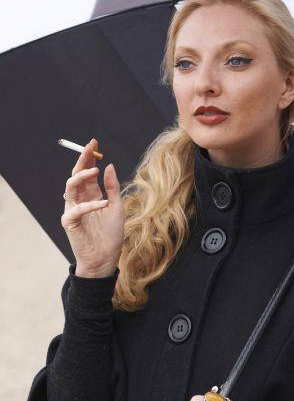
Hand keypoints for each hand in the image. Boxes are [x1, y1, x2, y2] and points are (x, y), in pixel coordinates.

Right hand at [60, 138, 124, 275]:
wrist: (106, 258)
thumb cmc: (111, 234)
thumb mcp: (116, 206)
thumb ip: (112, 187)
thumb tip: (109, 165)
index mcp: (91, 194)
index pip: (87, 171)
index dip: (89, 157)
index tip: (95, 142)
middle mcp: (80, 199)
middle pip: (77, 174)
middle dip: (83, 159)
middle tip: (91, 147)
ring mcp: (73, 209)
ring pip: (70, 187)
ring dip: (82, 177)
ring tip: (96, 171)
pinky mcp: (70, 222)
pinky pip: (77, 209)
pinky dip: (90, 205)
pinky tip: (102, 204)